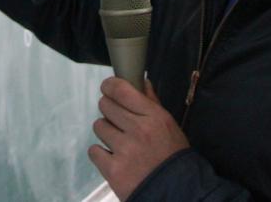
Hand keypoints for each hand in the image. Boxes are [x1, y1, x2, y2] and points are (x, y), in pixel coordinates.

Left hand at [88, 78, 189, 200]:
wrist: (176, 192)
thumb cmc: (174, 157)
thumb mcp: (170, 125)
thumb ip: (152, 103)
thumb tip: (142, 80)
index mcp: (153, 117)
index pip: (121, 90)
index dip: (110, 86)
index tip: (108, 88)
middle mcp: (137, 130)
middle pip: (105, 105)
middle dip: (109, 110)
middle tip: (118, 120)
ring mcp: (124, 151)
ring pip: (98, 126)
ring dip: (106, 132)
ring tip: (119, 142)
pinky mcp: (113, 170)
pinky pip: (94, 151)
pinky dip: (101, 154)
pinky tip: (113, 158)